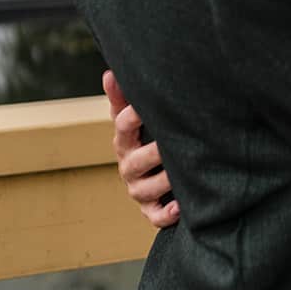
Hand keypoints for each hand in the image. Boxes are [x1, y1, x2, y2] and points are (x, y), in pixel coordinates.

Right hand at [103, 69, 179, 229]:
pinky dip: (165, 214)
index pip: (122, 126)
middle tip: (170, 144)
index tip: (146, 106)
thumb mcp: (132, 117)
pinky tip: (179, 207)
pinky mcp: (150, 209)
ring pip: (146, 189)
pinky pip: (154, 216)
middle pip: (136, 160)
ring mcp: (137, 189)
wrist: (152, 172)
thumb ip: (122, 96)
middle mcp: (128, 166)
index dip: (133, 115)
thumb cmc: (144, 136)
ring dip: (164, 181)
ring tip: (180, 173)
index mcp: (124, 140)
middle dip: (153, 152)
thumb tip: (110, 73)